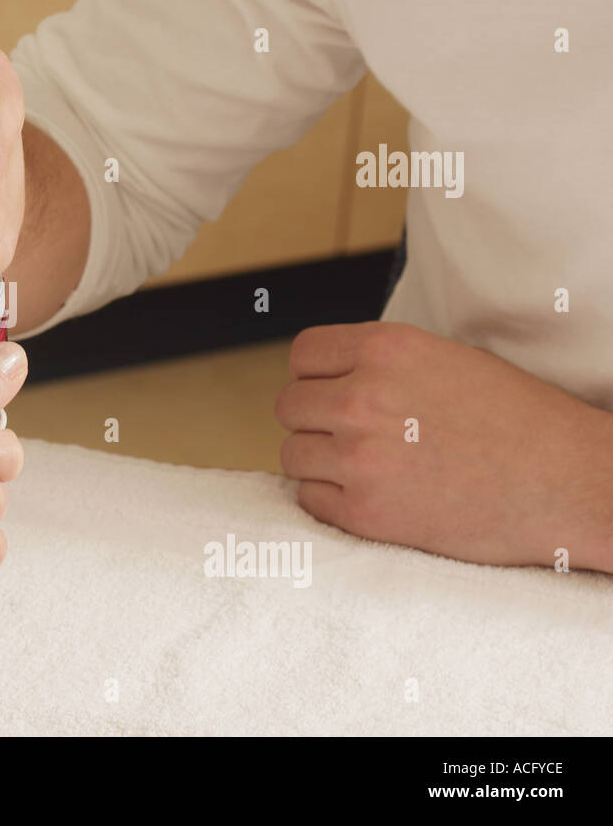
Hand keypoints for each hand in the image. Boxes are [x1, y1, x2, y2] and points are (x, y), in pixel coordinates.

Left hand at [275, 322, 612, 571]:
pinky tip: (375, 496)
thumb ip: (380, 363)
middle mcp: (363, 397)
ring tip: (369, 468)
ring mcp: (360, 457)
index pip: (302, 355)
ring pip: (293, 454)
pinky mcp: (365, 512)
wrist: (570, 484)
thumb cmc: (518, 420)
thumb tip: (323, 378)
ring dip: (321, 462)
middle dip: (315, 421)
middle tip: (354, 436)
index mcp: (385, 349)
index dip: (315, 376)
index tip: (332, 393)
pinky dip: (332, 500)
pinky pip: (310, 499)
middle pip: (289, 406)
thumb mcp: (446, 360)